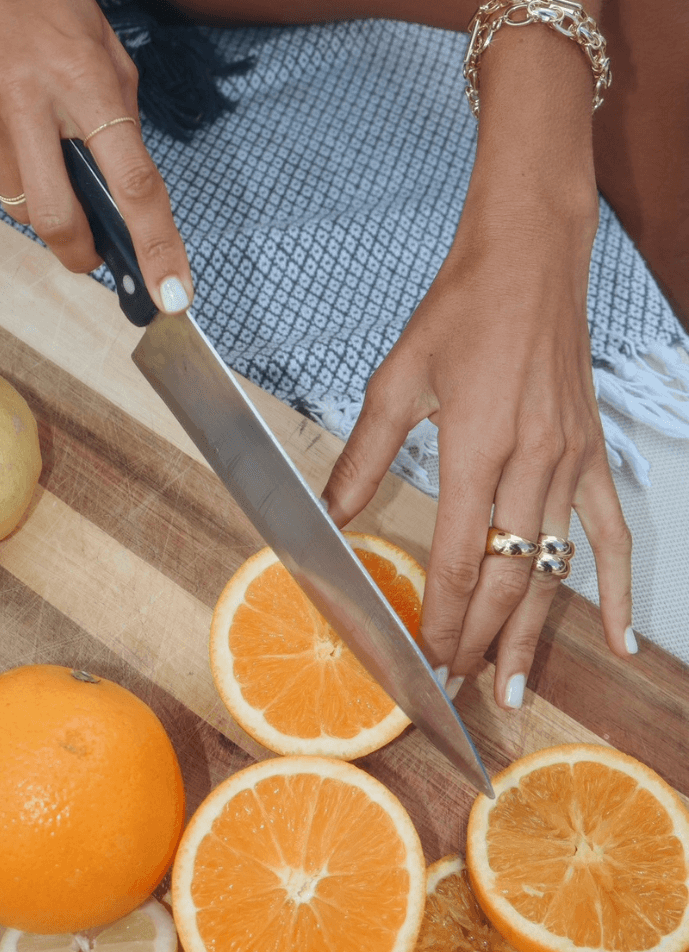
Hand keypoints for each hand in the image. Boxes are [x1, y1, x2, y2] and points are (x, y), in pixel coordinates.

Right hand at [0, 0, 192, 310]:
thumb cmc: (47, 1)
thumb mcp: (106, 47)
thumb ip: (121, 120)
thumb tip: (128, 197)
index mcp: (85, 80)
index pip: (131, 182)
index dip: (156, 247)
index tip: (173, 296)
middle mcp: (27, 101)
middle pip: (60, 220)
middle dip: (84, 254)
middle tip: (97, 254)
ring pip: (21, 206)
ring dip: (45, 201)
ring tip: (43, 146)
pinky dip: (10, 169)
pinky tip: (7, 123)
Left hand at [322, 176, 633, 708]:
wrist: (528, 262)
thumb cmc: (460, 313)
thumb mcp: (397, 380)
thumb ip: (364, 456)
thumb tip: (330, 516)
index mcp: (479, 445)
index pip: (461, 557)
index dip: (443, 617)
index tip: (425, 656)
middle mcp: (533, 463)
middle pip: (509, 577)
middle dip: (481, 640)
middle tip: (458, 689)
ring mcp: (571, 462)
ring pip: (555, 569)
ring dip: (535, 634)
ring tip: (516, 689)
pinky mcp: (591, 454)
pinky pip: (611, 534)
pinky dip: (615, 589)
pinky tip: (620, 639)